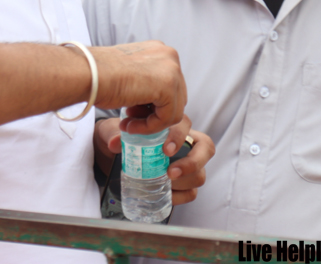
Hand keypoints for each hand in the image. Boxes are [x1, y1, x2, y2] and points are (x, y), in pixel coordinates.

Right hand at [89, 41, 185, 135]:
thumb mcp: (129, 73)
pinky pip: (168, 118)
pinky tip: (129, 125)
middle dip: (153, 113)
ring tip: (128, 124)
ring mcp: (172, 70)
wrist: (88, 73)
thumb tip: (152, 102)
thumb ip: (145, 81)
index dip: (152, 104)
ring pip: (174, 110)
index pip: (169, 85)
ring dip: (151, 122)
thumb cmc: (99, 73)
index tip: (132, 112)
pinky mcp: (168, 86)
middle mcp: (170, 56)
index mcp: (159, 51)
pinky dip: (150, 127)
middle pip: (176, 97)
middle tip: (130, 119)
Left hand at [95, 115, 213, 206]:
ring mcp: (188, 164)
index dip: (179, 137)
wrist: (119, 151)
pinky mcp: (184, 184)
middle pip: (206, 149)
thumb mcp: (116, 130)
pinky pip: (191, 192)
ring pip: (200, 174)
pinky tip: (166, 195)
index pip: (185, 124)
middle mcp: (186, 143)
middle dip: (191, 163)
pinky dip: (180, 196)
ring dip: (184, 182)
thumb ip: (114, 133)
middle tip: (170, 172)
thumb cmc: (126, 135)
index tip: (166, 150)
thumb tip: (115, 143)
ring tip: (164, 184)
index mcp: (173, 125)